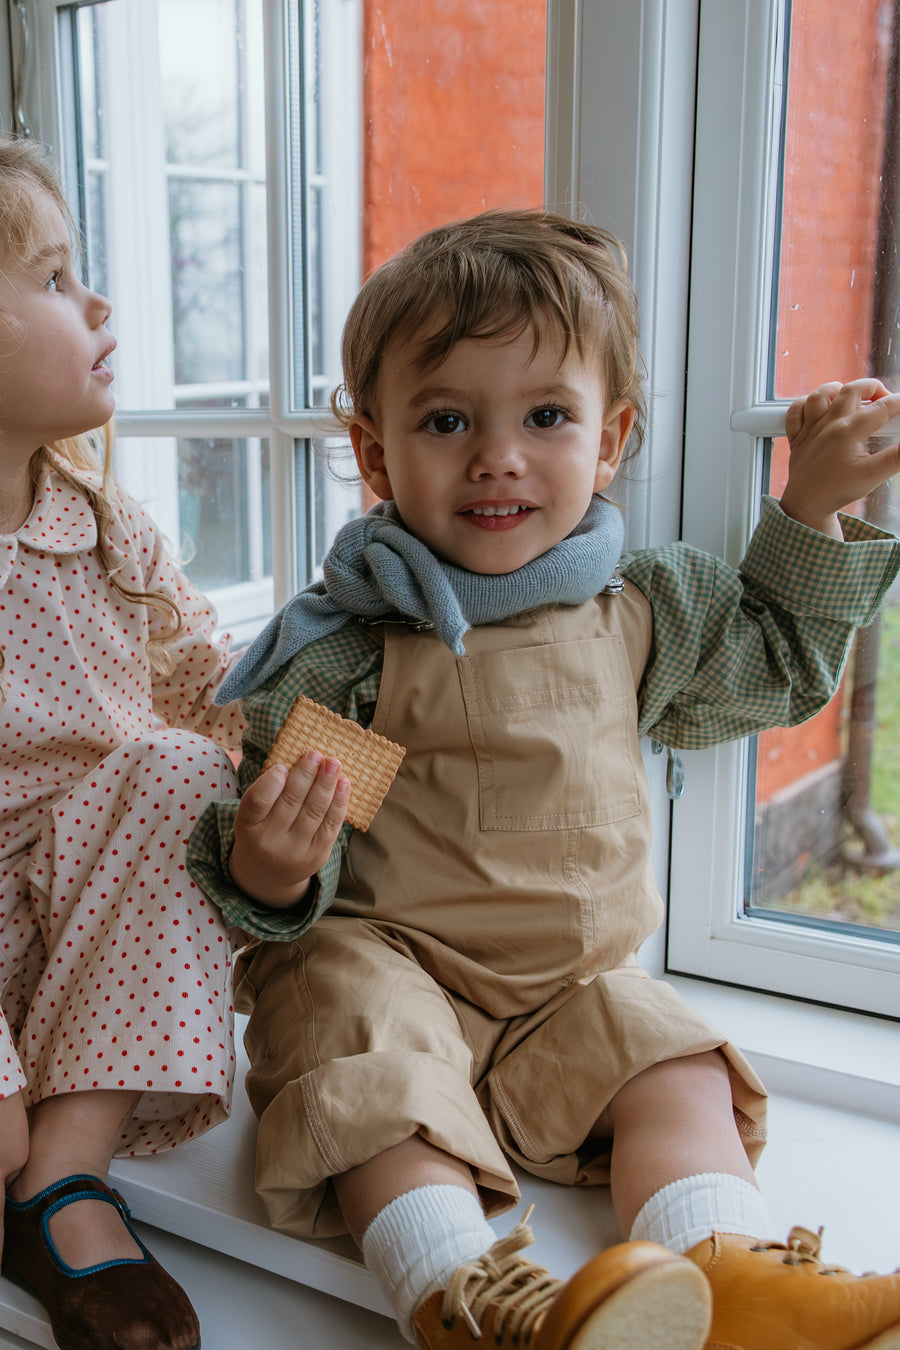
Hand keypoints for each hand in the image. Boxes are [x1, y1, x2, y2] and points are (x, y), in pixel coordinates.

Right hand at [229, 751, 349, 907]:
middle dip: (305, 775)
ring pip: (314, 811)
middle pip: (290, 802)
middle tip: (315, 754)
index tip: (283, 765)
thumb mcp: (252, 816)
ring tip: (333, 763)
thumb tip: (299, 762)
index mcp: (247, 827)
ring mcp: (295, 850)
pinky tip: (343, 784)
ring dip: (326, 784)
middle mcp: (270, 842)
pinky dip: (339, 802)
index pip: (257, 802)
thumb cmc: (261, 832)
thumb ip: (267, 792)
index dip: (271, 782)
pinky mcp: (317, 855)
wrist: (269, 874)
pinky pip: (331, 824)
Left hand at [781, 378, 899, 536]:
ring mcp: (810, 430)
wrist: (807, 505)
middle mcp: (828, 425)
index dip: (899, 403)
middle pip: (851, 391)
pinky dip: (805, 405)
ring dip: (837, 390)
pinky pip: (795, 413)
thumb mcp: (874, 474)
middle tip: (884, 397)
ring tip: (851, 396)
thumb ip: (897, 457)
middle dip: (872, 387)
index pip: (882, 408)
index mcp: (849, 431)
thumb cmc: (838, 490)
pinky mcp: (797, 439)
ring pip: (819, 396)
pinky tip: (816, 408)